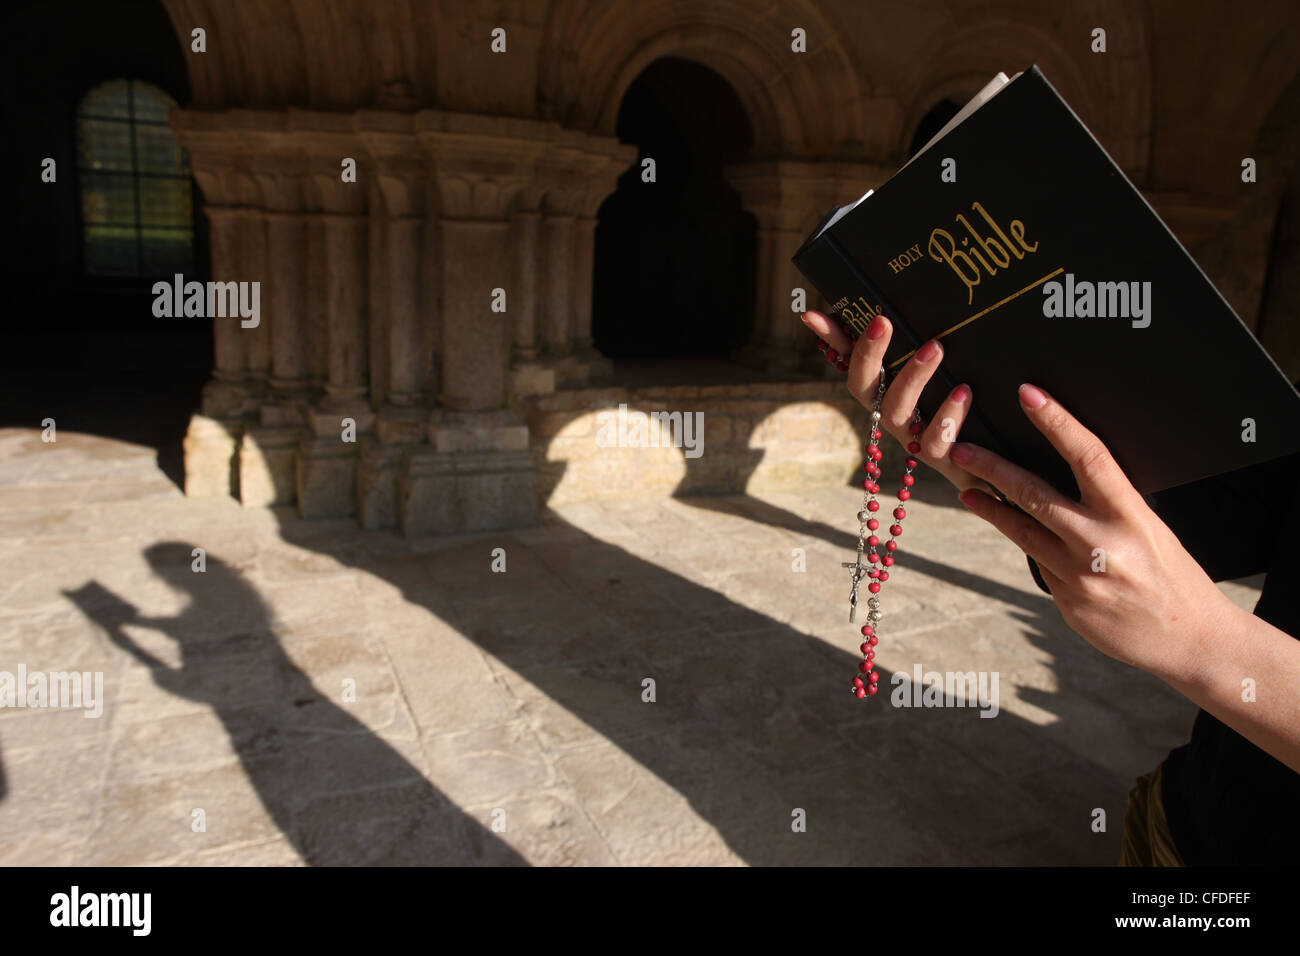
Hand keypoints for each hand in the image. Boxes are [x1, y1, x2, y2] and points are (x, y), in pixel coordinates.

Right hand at [800, 309, 991, 492]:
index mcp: (882, 392)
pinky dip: (948, 417)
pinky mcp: (941, 458)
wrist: (989, 464)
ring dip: (912, 378)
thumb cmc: (952, 409)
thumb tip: (844, 310)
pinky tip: (964, 392)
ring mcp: (911, 437)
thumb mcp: (930, 371)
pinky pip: (936, 442)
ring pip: (896, 412)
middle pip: (863, 388)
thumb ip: (899, 344)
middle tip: (885, 322)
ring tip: (935, 348)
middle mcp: (889, 414)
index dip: (835, 339)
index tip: (825, 313)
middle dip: (868, 355)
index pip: (848, 360)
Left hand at [950, 383, 1239, 682]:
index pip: (1088, 456)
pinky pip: (1039, 565)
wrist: (1191, 637)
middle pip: (1034, 495)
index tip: (1029, 394)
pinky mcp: (1066, 602)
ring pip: (1022, 532)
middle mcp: (1101, 544)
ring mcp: (1079, 577)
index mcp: (1130, 515)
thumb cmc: (1170, 572)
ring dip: (990, 508)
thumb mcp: (1148, 527)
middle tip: (961, 449)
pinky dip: (1032, 549)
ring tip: (967, 491)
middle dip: (992, 469)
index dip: (1056, 422)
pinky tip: (1028, 542)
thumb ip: (1106, 505)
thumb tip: (1061, 476)